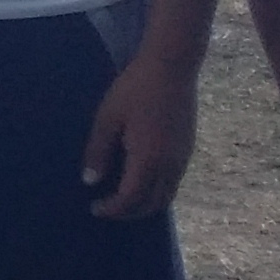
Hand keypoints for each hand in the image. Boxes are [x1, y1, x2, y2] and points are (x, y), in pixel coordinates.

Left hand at [78, 51, 200, 219]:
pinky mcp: (188, 149)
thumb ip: (98, 151)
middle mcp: (170, 164)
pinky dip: (157, 191)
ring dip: (145, 204)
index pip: (131, 199)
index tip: (95, 208)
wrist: (172, 67)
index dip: (113, 209)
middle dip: (129, 212)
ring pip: (167, 196)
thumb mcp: (108, 118)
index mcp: (148, 159)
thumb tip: (90, 181)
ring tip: (122, 199)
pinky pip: (174, 182)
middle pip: (152, 204)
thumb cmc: (134, 89)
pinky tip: (140, 180)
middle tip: (107, 209)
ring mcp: (183, 157)